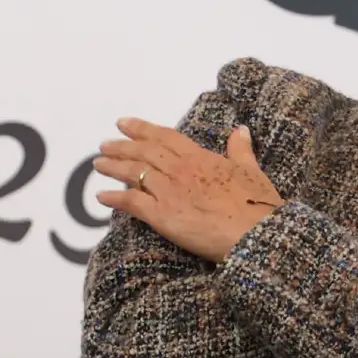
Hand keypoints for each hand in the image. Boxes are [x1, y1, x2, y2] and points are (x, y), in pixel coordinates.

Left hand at [92, 118, 283, 263]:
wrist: (255, 234)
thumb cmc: (258, 205)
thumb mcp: (253, 171)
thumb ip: (241, 150)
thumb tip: (241, 130)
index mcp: (202, 158)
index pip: (166, 138)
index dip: (142, 129)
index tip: (124, 124)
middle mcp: (181, 170)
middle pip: (144, 152)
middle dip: (122, 146)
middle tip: (104, 144)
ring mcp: (170, 192)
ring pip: (134, 173)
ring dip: (114, 167)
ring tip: (99, 164)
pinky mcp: (162, 216)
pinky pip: (132, 203)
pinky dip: (115, 199)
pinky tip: (101, 197)